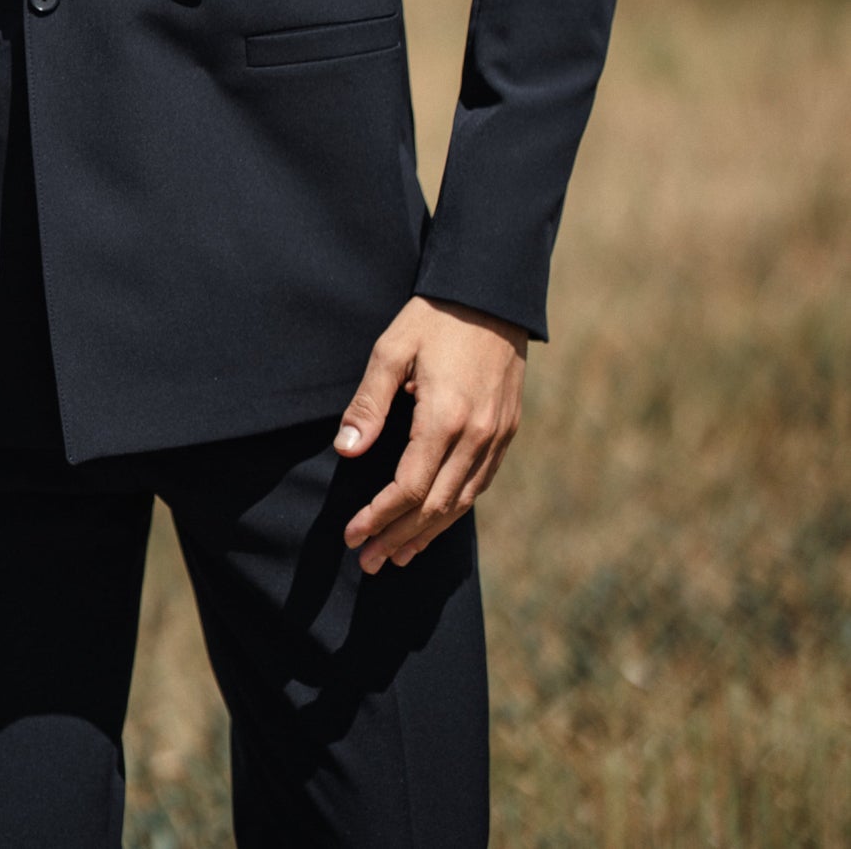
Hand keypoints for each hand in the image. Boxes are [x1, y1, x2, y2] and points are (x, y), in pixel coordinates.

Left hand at [334, 297, 525, 573]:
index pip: (410, 487)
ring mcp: (497, 436)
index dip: (379, 517)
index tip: (353, 535)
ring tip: (397, 555)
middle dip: (399, 536)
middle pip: (436, 505)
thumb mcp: (392, 349)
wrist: (492, 294)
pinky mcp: (507, 430)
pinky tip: (436, 522)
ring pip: (462, 501)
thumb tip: (347, 452)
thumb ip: (369, 404)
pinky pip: (480, 483)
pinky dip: (455, 509)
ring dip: (428, 533)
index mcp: (445, 417)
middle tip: (368, 561)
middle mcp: (477, 435)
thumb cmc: (434, 318)